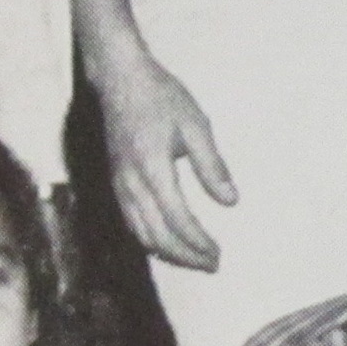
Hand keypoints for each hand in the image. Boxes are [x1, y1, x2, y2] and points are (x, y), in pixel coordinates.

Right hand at [87, 39, 234, 271]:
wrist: (120, 79)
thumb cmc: (161, 98)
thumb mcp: (196, 126)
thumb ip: (212, 166)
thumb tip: (231, 201)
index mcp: (152, 169)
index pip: (177, 219)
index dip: (198, 241)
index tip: (218, 254)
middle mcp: (130, 183)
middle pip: (156, 234)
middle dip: (185, 256)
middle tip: (213, 265)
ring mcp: (119, 184)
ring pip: (140, 232)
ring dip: (168, 253)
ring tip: (195, 261)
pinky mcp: (115, 182)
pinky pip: (130, 221)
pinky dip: (149, 240)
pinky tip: (166, 244)